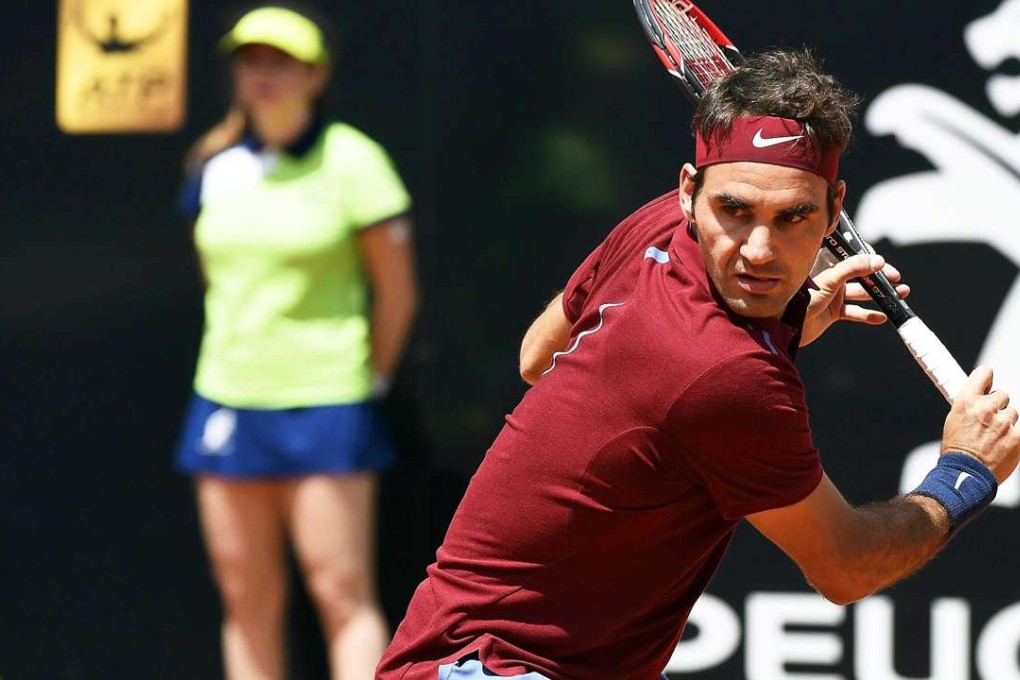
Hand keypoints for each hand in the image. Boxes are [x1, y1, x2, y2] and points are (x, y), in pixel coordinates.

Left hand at [800, 253, 909, 346]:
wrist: (787, 326)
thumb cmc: (802, 298)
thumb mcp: (830, 280)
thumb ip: (853, 268)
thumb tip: (879, 261)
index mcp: (828, 264)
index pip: (853, 254)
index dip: (870, 257)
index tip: (883, 263)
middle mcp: (832, 278)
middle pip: (862, 274)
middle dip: (880, 277)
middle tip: (897, 280)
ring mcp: (834, 295)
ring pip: (862, 293)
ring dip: (880, 294)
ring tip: (900, 295)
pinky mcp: (833, 312)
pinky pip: (855, 312)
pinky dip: (868, 314)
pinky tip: (882, 317)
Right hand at [941, 366, 1019, 483]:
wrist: (965, 475)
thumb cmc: (956, 452)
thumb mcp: (953, 421)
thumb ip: (968, 407)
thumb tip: (977, 400)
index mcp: (966, 402)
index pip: (984, 374)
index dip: (987, 378)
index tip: (988, 382)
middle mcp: (986, 408)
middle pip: (1002, 396)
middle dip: (997, 407)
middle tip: (990, 421)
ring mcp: (1004, 423)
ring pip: (1012, 414)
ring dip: (1006, 423)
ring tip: (995, 439)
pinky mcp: (1019, 437)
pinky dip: (1015, 437)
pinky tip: (1005, 445)